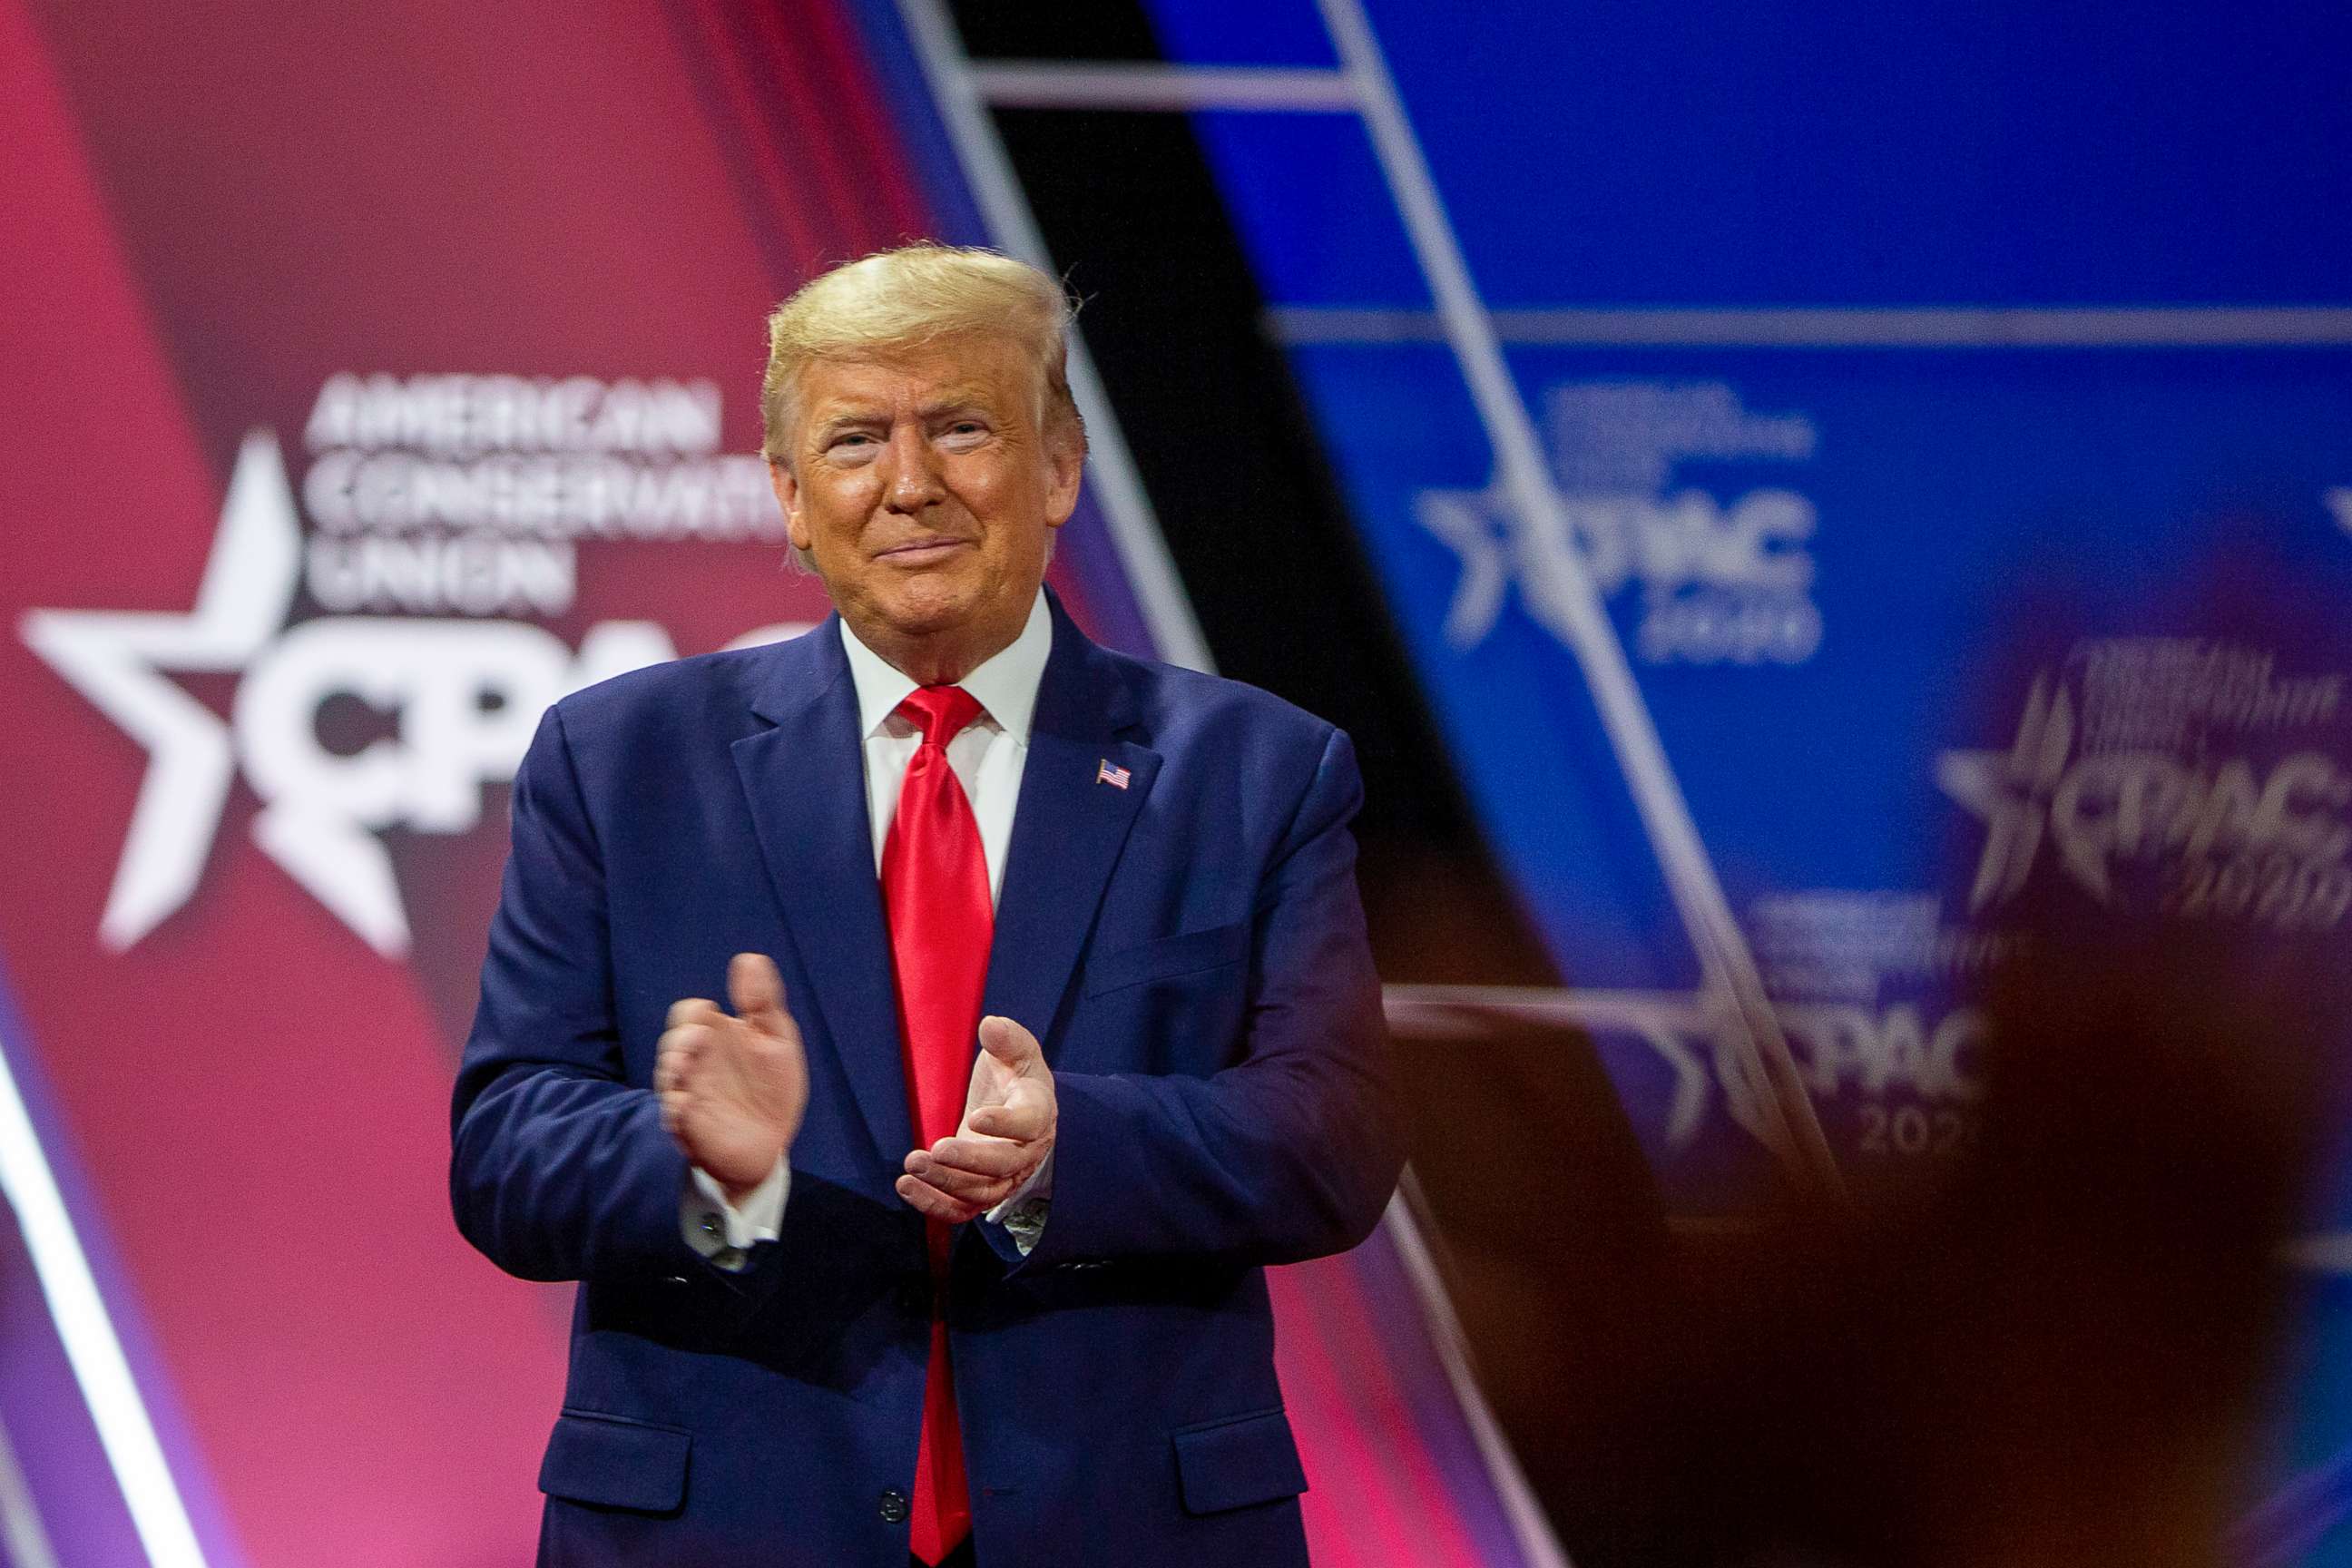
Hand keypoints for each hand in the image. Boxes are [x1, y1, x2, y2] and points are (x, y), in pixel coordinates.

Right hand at [656, 954, 807, 1199]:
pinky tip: (684, 1106)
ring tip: (683, 1070)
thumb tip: (749, 958)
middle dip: (680, 1040)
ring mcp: (689, 1094)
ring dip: (672, 1070)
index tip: (713, 1013)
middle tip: (697, 1041)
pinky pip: (672, 1115)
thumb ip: (763, 1001)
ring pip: (666, 1076)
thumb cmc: (771, 1088)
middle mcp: (696, 1063)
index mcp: (715, 1037)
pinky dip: (674, 1109)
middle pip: (672, 1041)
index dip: (695, 1012)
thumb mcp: (777, 1040)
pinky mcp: (689, 1126)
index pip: (689, 1013)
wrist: (772, 1143)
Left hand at [897, 1015, 1055, 1222]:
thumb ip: (1007, 1039)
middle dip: (968, 1161)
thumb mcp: (1017, 1052)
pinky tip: (907, 1186)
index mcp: (1037, 1112)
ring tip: (912, 1166)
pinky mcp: (979, 1190)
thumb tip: (989, 1025)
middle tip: (935, 1148)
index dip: (1005, 1124)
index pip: (1029, 1123)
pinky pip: (961, 1209)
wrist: (1017, 1109)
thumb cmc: (1014, 1076)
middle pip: (1003, 1167)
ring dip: (945, 1183)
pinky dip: (934, 1204)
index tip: (976, 1117)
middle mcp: (1025, 1152)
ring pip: (980, 1192)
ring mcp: (1003, 1177)